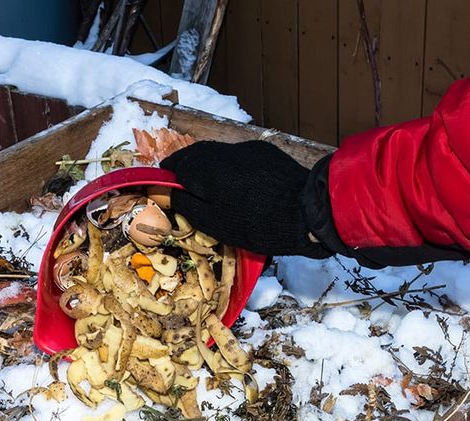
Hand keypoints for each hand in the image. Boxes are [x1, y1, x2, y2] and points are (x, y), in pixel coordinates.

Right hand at [161, 140, 327, 255]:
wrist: (305, 213)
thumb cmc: (254, 223)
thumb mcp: (213, 223)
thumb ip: (187, 204)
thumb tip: (170, 192)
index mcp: (205, 167)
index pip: (176, 163)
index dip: (168, 175)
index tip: (164, 186)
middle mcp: (224, 150)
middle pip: (197, 155)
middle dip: (189, 170)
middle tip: (187, 190)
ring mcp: (248, 148)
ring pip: (220, 156)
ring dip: (211, 169)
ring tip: (214, 191)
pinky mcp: (267, 152)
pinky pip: (241, 159)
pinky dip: (233, 170)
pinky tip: (241, 189)